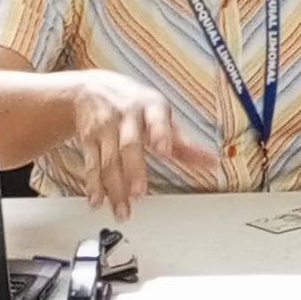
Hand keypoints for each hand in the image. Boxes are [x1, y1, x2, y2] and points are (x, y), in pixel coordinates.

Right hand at [65, 75, 217, 216]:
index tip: (164, 149)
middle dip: (133, 170)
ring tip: (122, 209)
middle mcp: (126, 116)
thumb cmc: (133, 105)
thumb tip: (212, 161)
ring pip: (109, 160)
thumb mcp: (159, 115)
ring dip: (114, 187)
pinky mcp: (88, 139)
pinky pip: (91, 164)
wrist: (88, 90)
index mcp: (150, 108)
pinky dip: (94, 184)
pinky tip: (98, 200)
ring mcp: (105, 127)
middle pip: (129, 145)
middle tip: (138, 193)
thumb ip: (183, 142)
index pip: (157, 118)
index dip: (161, 133)